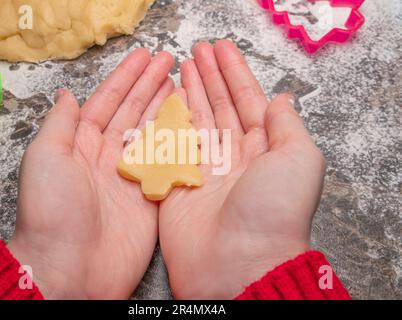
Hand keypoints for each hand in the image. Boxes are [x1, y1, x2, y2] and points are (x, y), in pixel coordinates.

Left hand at [8, 48, 174, 298]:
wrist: (71, 267)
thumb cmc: (52, 212)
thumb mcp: (45, 158)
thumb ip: (61, 124)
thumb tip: (68, 94)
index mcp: (81, 145)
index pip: (108, 102)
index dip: (126, 78)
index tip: (144, 57)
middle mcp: (108, 157)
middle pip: (134, 113)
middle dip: (150, 85)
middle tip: (169, 62)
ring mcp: (131, 176)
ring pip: (152, 133)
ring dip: (166, 107)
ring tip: (181, 83)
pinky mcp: (151, 196)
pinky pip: (167, 162)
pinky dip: (178, 141)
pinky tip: (188, 122)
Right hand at [159, 40, 325, 298]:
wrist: (239, 262)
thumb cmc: (275, 211)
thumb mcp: (299, 159)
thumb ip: (287, 125)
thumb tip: (280, 99)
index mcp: (264, 150)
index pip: (247, 102)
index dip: (234, 74)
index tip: (221, 50)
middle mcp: (233, 157)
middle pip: (219, 107)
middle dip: (209, 78)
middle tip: (197, 51)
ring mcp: (204, 169)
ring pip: (195, 121)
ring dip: (190, 92)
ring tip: (183, 67)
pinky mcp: (177, 183)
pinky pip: (172, 145)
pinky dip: (169, 122)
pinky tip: (167, 100)